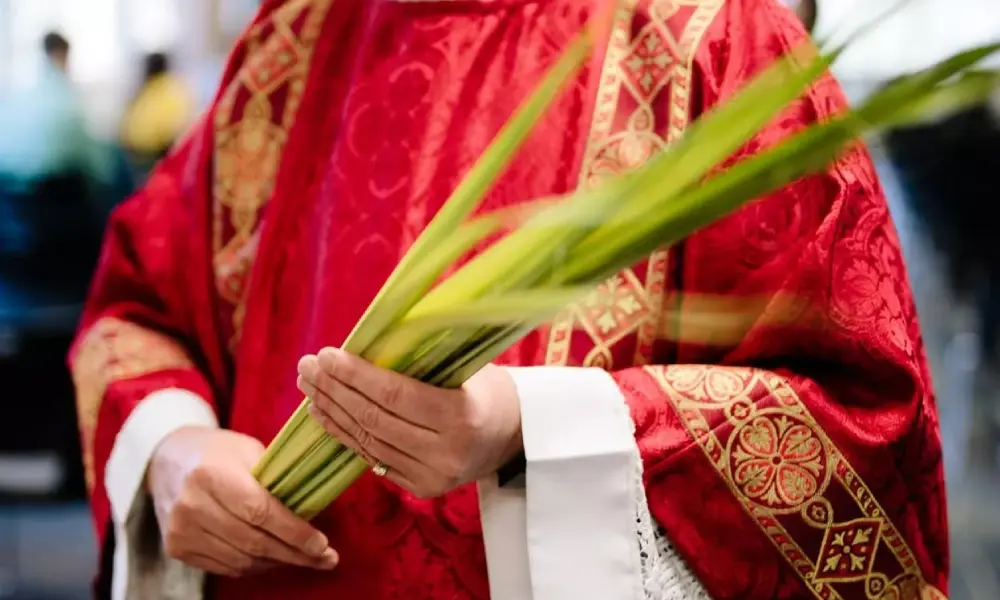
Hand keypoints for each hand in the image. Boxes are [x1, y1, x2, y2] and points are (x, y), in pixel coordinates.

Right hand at [148, 427, 338, 576]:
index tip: (322, 545)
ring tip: (303, 558)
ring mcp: (181, 530)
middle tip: (325, 559)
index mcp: (212, 474)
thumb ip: (276, 479)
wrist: (166, 459)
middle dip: (295, 554)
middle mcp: (192, 505)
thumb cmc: (218, 451)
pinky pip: (225, 567)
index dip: (294, 532)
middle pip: (253, 541)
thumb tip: (314, 510)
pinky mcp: (177, 548)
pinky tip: (273, 558)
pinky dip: (254, 565)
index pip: (260, 512)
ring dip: (277, 562)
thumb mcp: (248, 450)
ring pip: (242, 560)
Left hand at [297, 348, 521, 498]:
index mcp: (462, 417)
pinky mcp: (420, 488)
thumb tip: (370, 336)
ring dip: (332, 412)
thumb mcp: (468, 366)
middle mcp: (445, 453)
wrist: (515, 435)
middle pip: (375, 420)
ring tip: (309, 385)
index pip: (396, 396)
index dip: (357, 376)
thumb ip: (424, 358)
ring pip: (368, 442)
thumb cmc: (489, 387)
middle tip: (308, 365)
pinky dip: (343, 434)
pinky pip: (372, 458)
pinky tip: (323, 412)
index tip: (328, 354)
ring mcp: (432, 477)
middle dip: (335, 391)